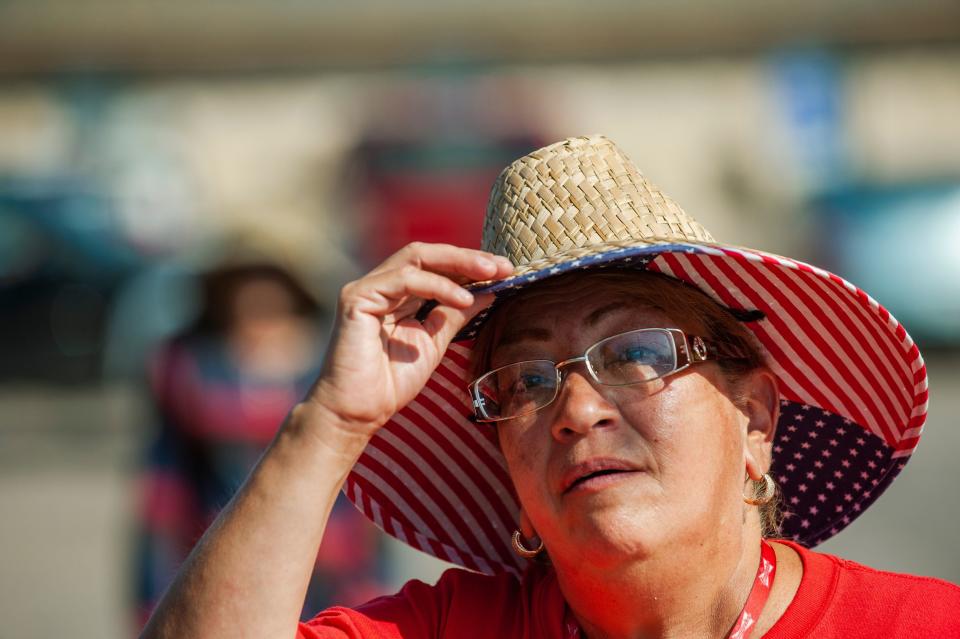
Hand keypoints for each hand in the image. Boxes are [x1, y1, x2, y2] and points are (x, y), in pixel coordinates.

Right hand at [306, 242, 512, 441]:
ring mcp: (367, 289)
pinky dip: (436, 285)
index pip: (435, 266)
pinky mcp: (357, 298)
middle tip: (502, 266)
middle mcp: (381, 285)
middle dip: (467, 257)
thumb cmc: (390, 383)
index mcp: (397, 295)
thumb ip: (455, 315)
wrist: (357, 412)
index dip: (470, 265)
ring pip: (416, 258)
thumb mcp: (434, 342)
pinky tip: (462, 299)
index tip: (505, 272)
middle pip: (427, 254)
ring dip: (457, 264)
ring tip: (490, 277)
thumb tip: (488, 293)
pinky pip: (403, 279)